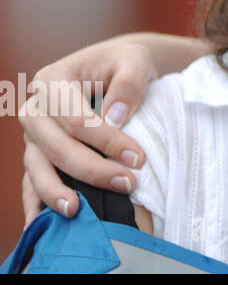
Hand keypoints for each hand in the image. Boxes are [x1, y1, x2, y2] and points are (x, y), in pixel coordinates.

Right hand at [18, 34, 160, 224]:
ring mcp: (32, 134)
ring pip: (37, 167)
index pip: (76, 119)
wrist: (114, 66)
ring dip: (57, 191)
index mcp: (52, 80)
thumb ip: (129, 83)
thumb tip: (115, 117)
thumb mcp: (135, 60)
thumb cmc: (125, 62)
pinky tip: (43, 223)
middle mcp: (34, 108)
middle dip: (91, 170)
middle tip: (127, 184)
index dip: (107, 142)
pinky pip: (31, 179)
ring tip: (77, 211)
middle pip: (56, 146)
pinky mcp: (37, 152)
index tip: (139, 159)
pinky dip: (36, 201)